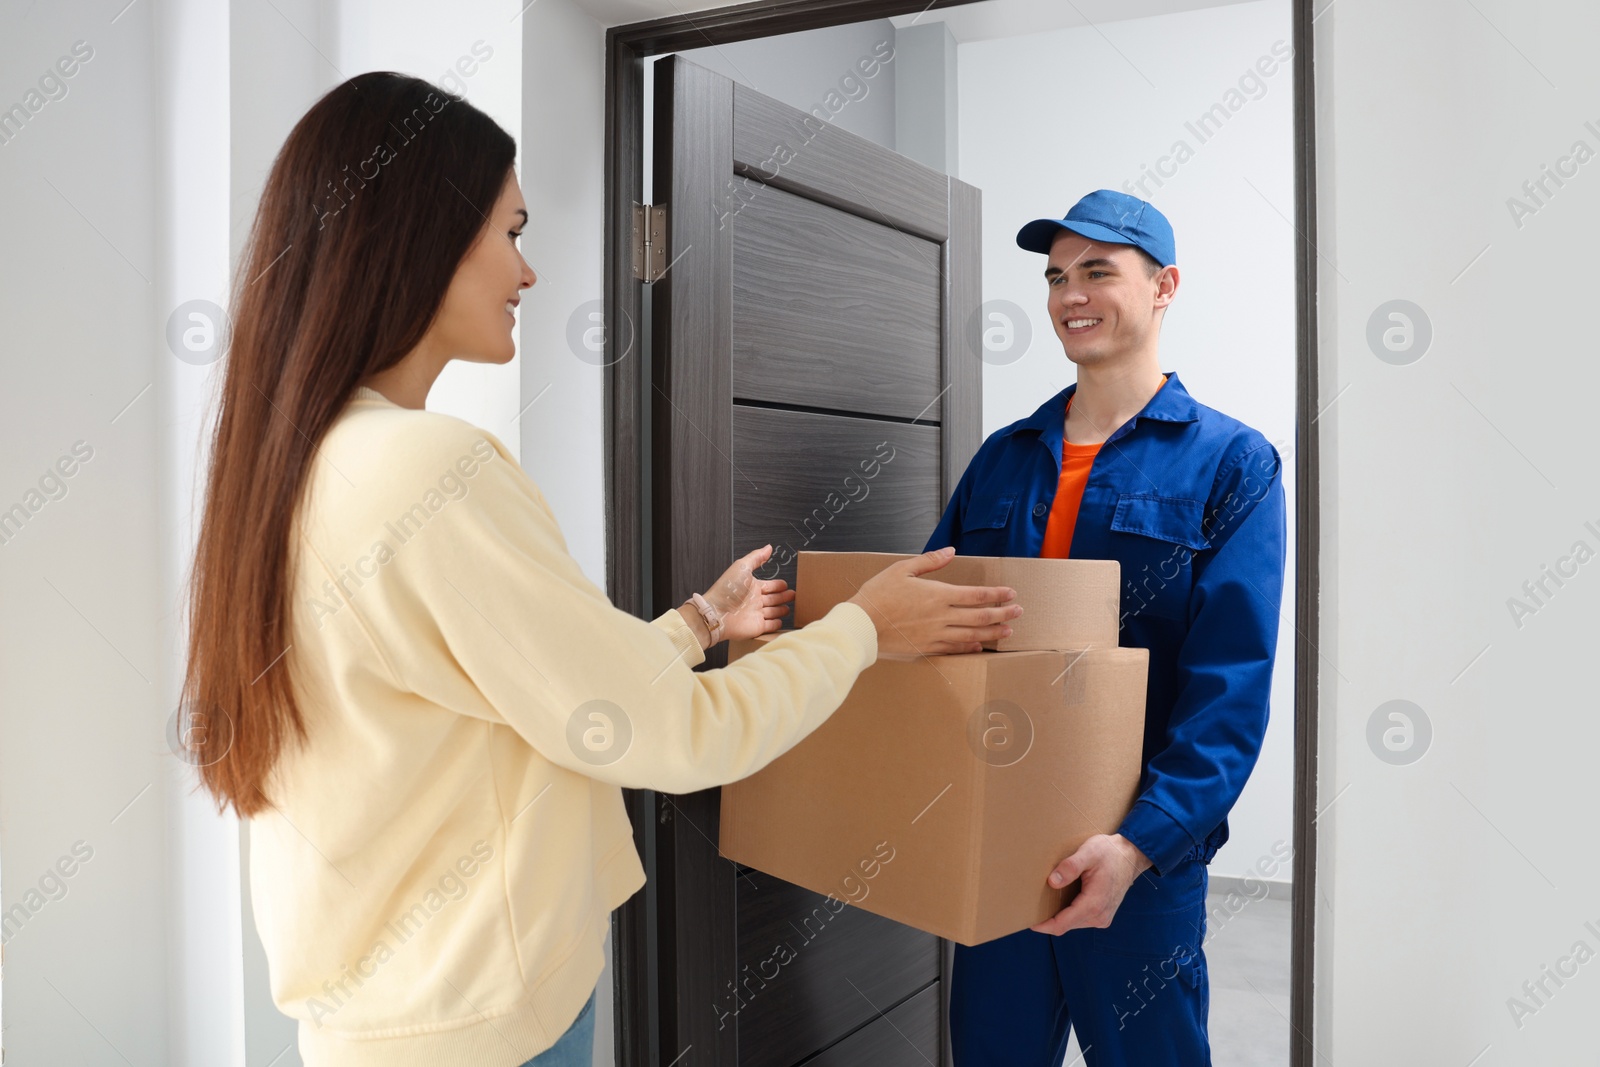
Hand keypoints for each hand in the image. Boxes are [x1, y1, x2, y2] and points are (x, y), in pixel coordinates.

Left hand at [699, 544, 796, 643]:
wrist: (717, 612)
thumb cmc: (727, 589)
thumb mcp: (742, 567)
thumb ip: (756, 557)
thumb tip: (768, 547)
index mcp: (752, 586)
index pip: (769, 585)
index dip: (778, 585)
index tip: (785, 585)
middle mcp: (754, 600)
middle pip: (773, 598)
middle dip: (783, 596)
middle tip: (793, 595)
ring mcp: (756, 614)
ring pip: (773, 611)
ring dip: (781, 609)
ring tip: (789, 608)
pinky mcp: (757, 627)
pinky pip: (770, 626)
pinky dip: (776, 624)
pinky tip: (781, 621)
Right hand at [847, 546, 1020, 657]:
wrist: (861, 625)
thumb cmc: (878, 595)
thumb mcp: (902, 569)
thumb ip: (930, 561)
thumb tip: (950, 550)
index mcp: (938, 595)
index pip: (976, 595)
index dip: (996, 595)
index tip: (1011, 594)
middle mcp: (941, 616)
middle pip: (980, 617)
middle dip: (1003, 614)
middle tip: (1018, 612)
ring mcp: (935, 634)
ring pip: (972, 635)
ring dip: (992, 633)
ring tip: (1007, 631)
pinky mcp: (927, 647)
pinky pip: (954, 649)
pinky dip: (970, 648)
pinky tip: (979, 647)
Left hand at [1030, 834, 1152, 935]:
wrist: (1131, 856)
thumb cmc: (1110, 853)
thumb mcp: (1089, 852)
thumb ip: (1070, 867)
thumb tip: (1052, 881)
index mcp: (1094, 903)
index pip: (1062, 924)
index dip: (1043, 925)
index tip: (1028, 921)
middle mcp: (1099, 916)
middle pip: (1065, 925)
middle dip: (1048, 919)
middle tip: (1032, 906)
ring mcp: (1102, 917)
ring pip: (1072, 923)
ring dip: (1059, 915)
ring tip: (1046, 900)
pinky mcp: (1103, 915)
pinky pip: (1080, 919)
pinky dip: (1069, 913)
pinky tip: (1063, 898)